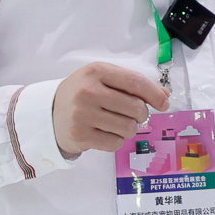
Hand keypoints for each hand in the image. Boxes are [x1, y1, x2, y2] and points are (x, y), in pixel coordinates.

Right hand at [51, 61, 169, 156]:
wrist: (50, 113)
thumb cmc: (83, 93)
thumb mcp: (103, 79)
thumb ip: (132, 84)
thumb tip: (164, 96)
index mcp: (96, 71)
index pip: (136, 82)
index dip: (155, 94)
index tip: (164, 103)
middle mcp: (88, 91)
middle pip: (136, 107)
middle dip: (141, 114)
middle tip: (132, 114)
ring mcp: (83, 115)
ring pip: (129, 128)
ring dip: (129, 129)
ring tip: (116, 123)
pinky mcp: (81, 136)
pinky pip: (116, 143)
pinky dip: (116, 140)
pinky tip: (105, 133)